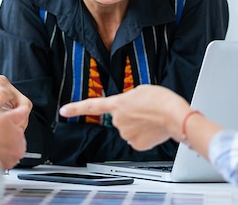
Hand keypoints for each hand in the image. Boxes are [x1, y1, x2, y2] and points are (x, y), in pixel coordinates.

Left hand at [60, 85, 189, 149]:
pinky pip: (138, 140)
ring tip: (153, 118)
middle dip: (131, 117)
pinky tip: (154, 129)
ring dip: (139, 126)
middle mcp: (118, 120)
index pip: (91, 106)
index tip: (63, 110)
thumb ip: (129, 101)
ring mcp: (126, 133)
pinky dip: (146, 136)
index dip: (75, 108)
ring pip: (130, 131)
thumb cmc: (161, 100)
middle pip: (120, 120)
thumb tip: (130, 113)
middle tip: (146, 111)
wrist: (174, 115)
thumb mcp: (141, 91)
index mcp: (117, 104)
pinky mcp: (136, 145)